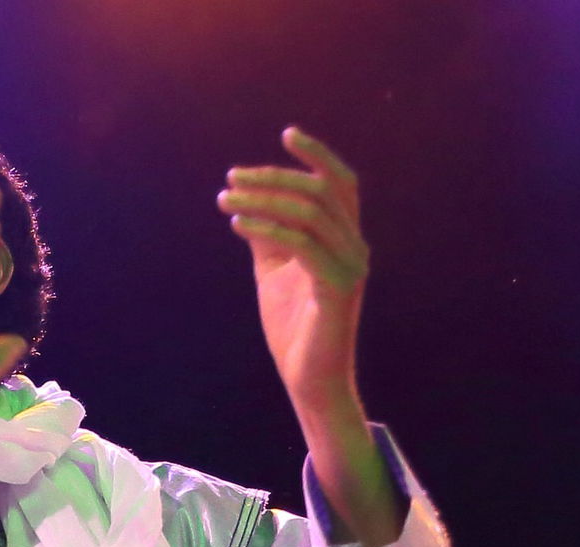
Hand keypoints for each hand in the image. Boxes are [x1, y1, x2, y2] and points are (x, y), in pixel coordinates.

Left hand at [219, 131, 401, 546]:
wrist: (308, 381)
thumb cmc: (293, 329)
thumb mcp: (275, 270)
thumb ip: (269, 234)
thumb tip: (248, 201)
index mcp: (344, 240)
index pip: (340, 184)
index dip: (318, 155)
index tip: (286, 134)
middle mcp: (355, 248)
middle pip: (318, 192)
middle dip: (272, 179)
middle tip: (231, 181)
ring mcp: (351, 268)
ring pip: (309, 213)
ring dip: (262, 201)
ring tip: (225, 203)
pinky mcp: (338, 289)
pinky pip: (302, 244)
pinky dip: (267, 229)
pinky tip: (238, 227)